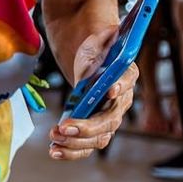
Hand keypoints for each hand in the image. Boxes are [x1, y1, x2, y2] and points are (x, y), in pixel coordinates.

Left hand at [49, 26, 136, 161]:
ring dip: (76, 142)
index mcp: (125, 73)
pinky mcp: (92, 127)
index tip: (109, 90)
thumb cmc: (92, 42)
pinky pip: (86, 145)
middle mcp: (120, 100)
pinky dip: (71, 151)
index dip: (120, 86)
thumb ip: (104, 36)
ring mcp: (107, 116)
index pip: (128, 80)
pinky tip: (54, 151)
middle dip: (88, 126)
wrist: (84, 51)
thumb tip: (111, 30)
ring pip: (99, 138)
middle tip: (65, 125)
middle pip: (111, 120)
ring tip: (55, 136)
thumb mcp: (97, 35)